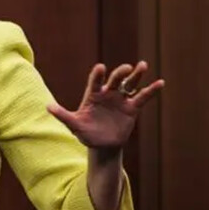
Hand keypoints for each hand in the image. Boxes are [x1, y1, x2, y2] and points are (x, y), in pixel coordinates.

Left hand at [47, 61, 163, 148]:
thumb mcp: (74, 125)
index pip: (95, 81)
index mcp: (93, 95)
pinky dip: (151, 90)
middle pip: (115, 79)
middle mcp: (107, 93)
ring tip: (143, 65)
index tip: (100, 68)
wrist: (102, 144)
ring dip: (136, 75)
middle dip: (120, 73)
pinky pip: (142, 97)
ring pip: (129, 84)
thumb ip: (63, 115)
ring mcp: (120, 99)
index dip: (97, 75)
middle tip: (126, 68)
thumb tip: (48, 107)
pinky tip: (160, 83)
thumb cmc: (86, 133)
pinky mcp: (132, 108)